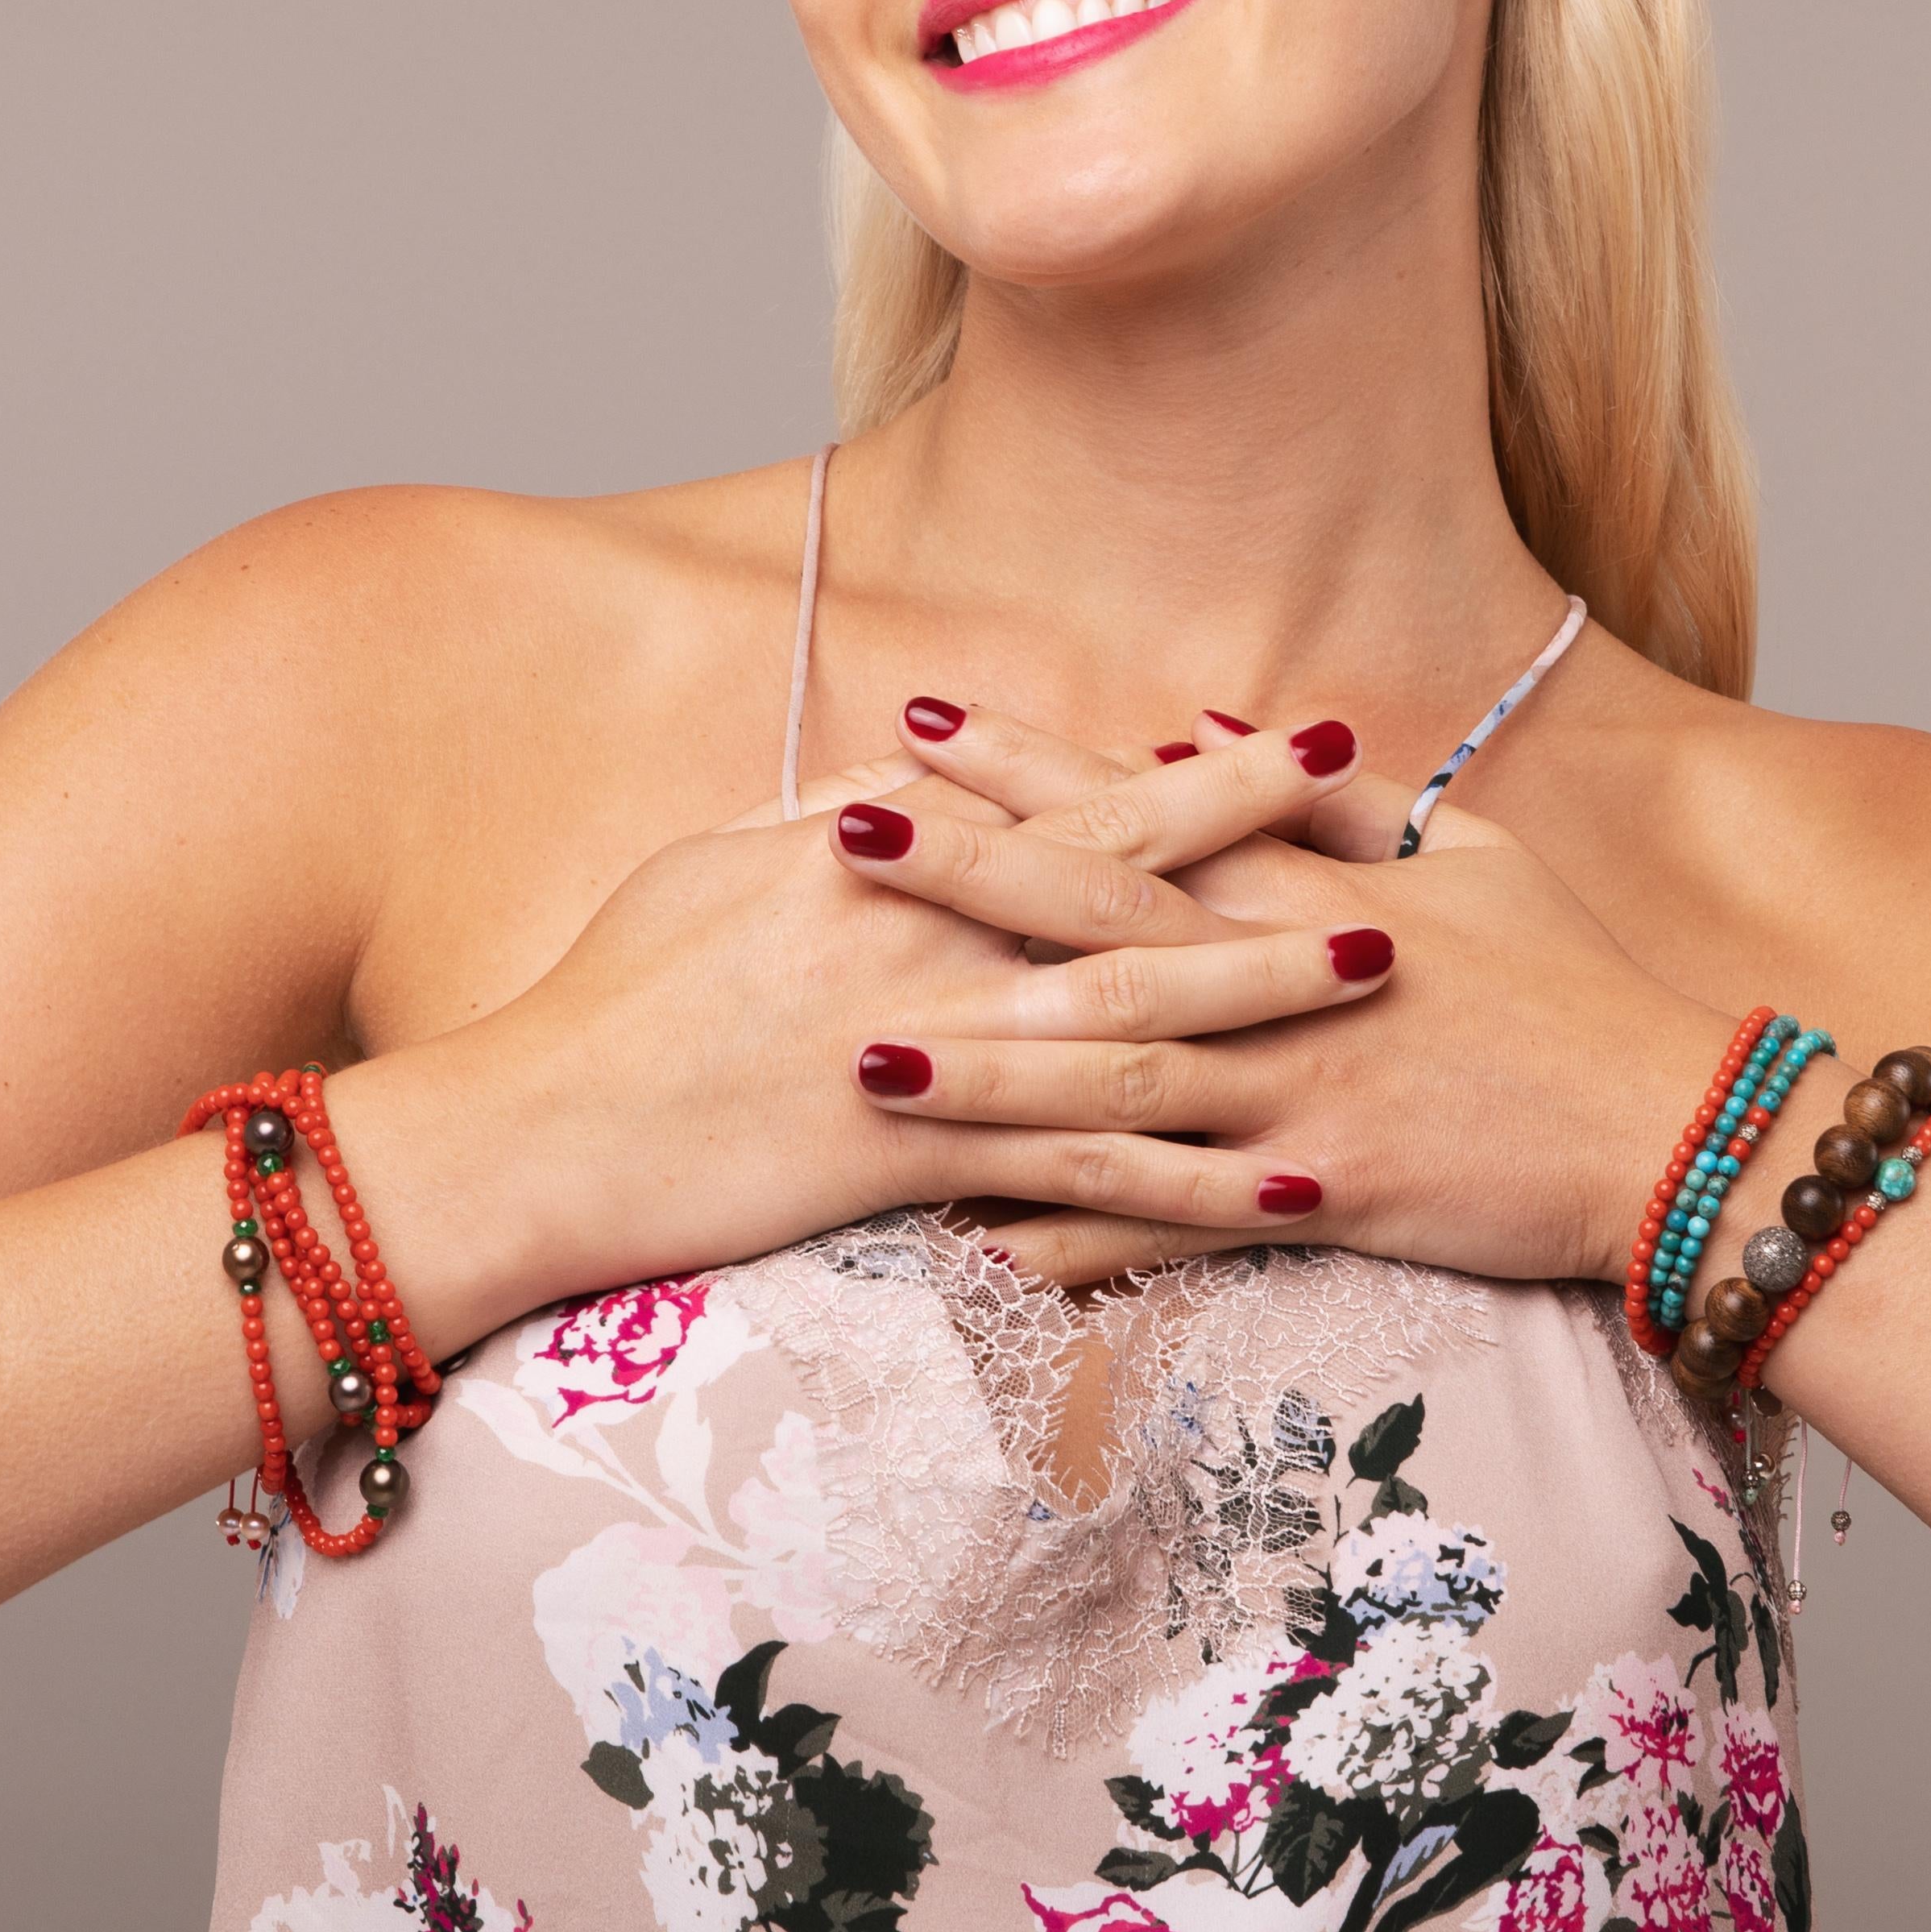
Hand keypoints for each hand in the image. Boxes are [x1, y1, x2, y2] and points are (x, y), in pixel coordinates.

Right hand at [391, 724, 1397, 1329]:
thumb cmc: (613, 993)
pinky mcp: (911, 1162)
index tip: (1294, 744)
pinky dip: (1190, 1184)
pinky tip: (1286, 1187)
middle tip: (1393, 828)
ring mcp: (923, 1049)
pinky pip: (1080, 1176)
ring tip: (1378, 976)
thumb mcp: (721, 865)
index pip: (1070, 803)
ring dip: (1264, 1001)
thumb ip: (830, 815)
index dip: (1194, 776)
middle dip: (1268, 854)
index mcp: (881, 860)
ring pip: (1131, 1021)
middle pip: (1129, 890)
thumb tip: (915, 771)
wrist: (538, 1129)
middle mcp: (921, 939)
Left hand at [825, 702, 1734, 1298]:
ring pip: (1116, 1081)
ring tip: (860, 1056)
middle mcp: (1295, 984)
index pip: (1146, 808)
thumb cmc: (1575, 982)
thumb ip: (1336, 802)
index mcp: (1320, 890)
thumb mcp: (1474, 857)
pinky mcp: (1330, 1198)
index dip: (1030, 768)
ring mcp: (1304, 1096)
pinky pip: (1183, 1221)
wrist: (1678, 1128)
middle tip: (835, 842)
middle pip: (1101, 923)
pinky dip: (1083, 1233)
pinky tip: (979, 1242)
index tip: (919, 727)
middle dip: (963, 882)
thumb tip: (1208, 731)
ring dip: (984, 1074)